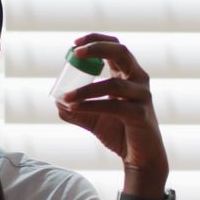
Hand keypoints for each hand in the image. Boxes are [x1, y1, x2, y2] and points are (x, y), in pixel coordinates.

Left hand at [58, 33, 168, 194]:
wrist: (140, 159)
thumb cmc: (119, 132)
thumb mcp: (92, 118)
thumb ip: (75, 108)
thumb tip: (57, 100)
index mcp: (128, 74)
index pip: (115, 47)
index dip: (96, 40)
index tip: (75, 44)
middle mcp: (138, 80)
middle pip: (121, 52)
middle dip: (98, 48)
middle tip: (76, 52)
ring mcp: (142, 96)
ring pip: (113, 84)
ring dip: (86, 90)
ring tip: (66, 97)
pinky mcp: (141, 115)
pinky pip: (114, 107)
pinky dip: (92, 105)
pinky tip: (75, 107)